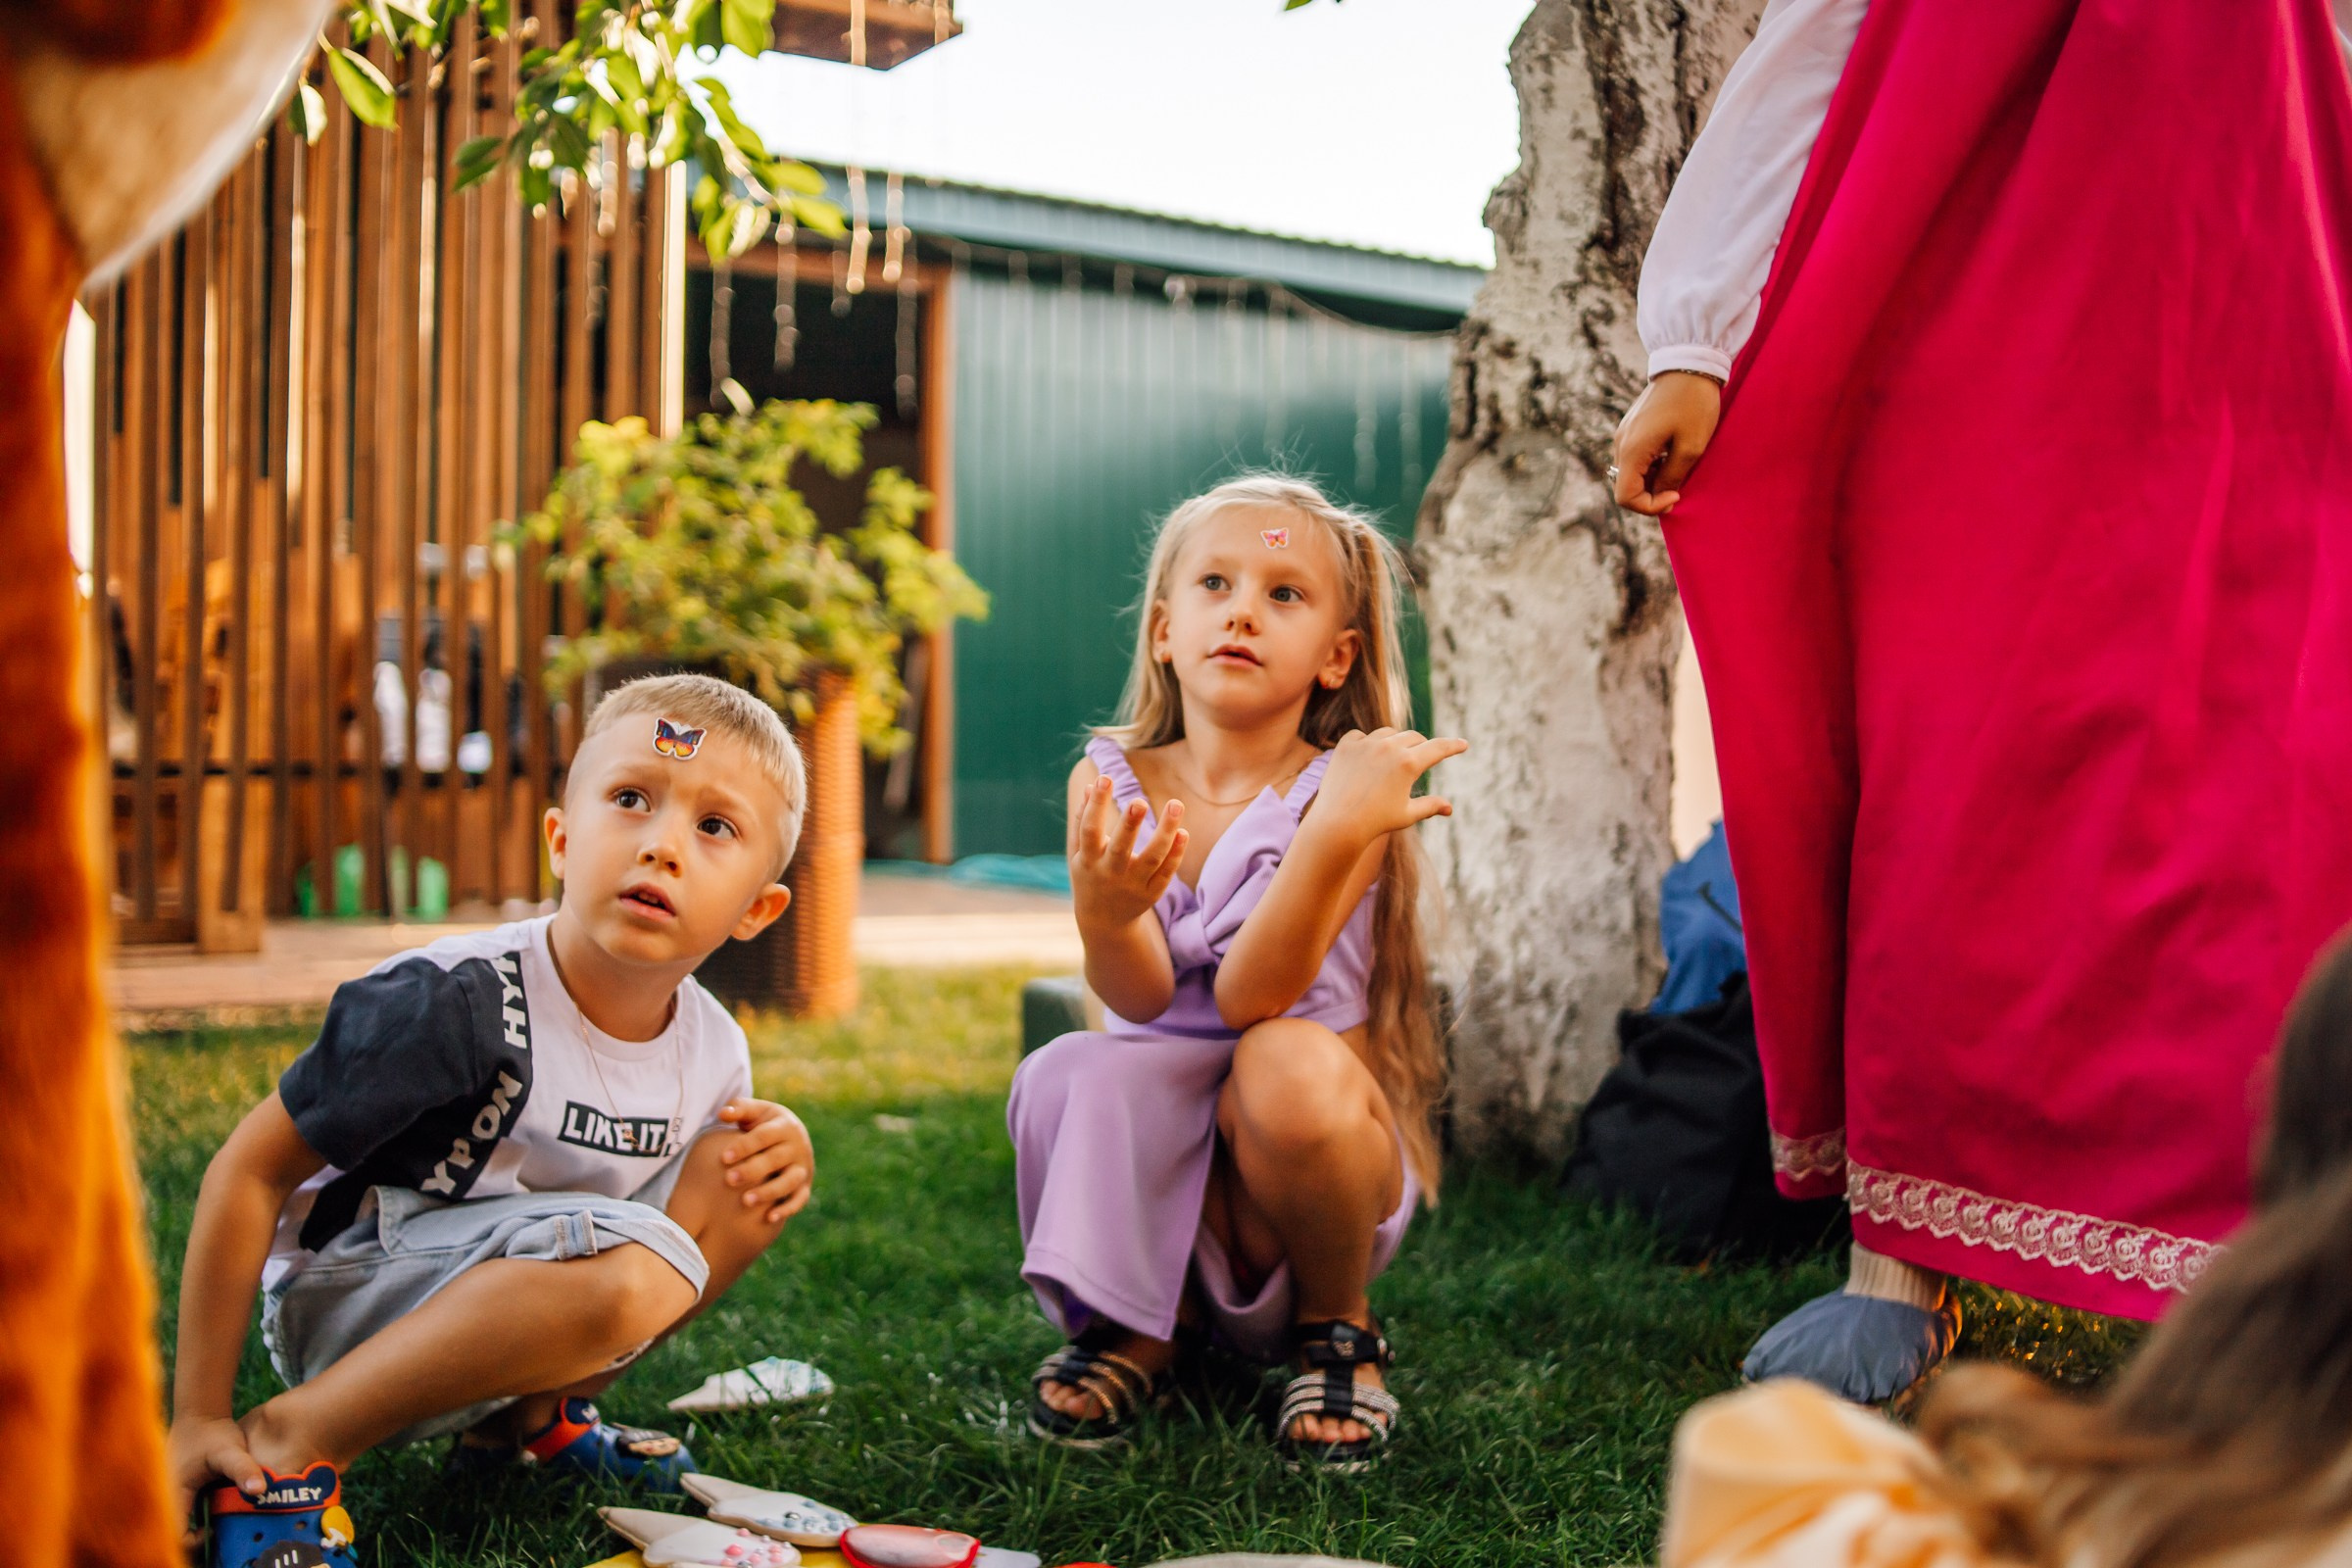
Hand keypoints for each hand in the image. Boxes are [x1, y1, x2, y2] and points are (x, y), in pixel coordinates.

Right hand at [169, 1414, 263, 1528]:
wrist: (200, 1414)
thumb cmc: (212, 1433)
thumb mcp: (229, 1450)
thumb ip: (243, 1468)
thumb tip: (260, 1490)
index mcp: (171, 1493)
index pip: (175, 1533)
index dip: (194, 1540)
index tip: (215, 1529)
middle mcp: (164, 1497)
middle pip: (175, 1531)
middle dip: (197, 1536)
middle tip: (221, 1527)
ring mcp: (166, 1495)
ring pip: (179, 1522)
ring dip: (198, 1524)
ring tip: (220, 1518)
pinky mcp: (174, 1491)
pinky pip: (182, 1512)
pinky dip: (198, 1514)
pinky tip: (217, 1507)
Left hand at [717, 1100, 813, 1223]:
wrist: (791, 1137)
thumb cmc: (762, 1124)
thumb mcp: (755, 1112)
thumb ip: (738, 1109)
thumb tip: (722, 1114)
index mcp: (785, 1126)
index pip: (764, 1136)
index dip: (744, 1146)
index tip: (723, 1158)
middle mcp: (798, 1146)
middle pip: (775, 1159)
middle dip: (753, 1170)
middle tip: (729, 1180)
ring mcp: (803, 1167)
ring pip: (789, 1181)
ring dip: (769, 1192)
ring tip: (745, 1201)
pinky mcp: (805, 1185)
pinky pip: (799, 1199)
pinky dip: (787, 1209)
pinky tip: (769, 1218)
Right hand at [1069, 776, 1187, 934]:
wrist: (1104, 922)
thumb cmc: (1090, 876)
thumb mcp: (1079, 853)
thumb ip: (1083, 820)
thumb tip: (1092, 785)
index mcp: (1088, 860)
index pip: (1090, 830)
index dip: (1096, 804)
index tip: (1105, 778)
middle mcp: (1110, 873)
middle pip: (1121, 848)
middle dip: (1130, 824)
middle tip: (1139, 801)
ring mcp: (1133, 885)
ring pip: (1152, 858)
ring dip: (1165, 832)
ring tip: (1176, 804)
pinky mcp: (1152, 893)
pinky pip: (1167, 872)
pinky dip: (1176, 853)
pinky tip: (1183, 832)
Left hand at [1312, 727, 1469, 846]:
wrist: (1338, 823)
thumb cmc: (1376, 822)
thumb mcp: (1407, 815)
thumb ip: (1429, 806)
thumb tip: (1449, 808)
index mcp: (1409, 763)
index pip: (1438, 748)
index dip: (1453, 746)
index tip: (1463, 744)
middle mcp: (1389, 748)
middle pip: (1414, 737)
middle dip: (1421, 746)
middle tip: (1422, 756)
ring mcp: (1366, 744)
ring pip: (1388, 733)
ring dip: (1395, 742)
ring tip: (1394, 756)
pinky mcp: (1345, 746)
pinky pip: (1360, 736)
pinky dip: (1366, 743)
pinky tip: (1367, 754)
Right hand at [1612, 370, 1721, 515]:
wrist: (1689, 363)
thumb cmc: (1694, 404)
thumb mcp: (1691, 446)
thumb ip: (1671, 477)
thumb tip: (1660, 495)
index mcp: (1632, 449)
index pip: (1625, 497)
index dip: (1649, 506)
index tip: (1676, 495)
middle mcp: (1621, 443)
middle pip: (1626, 486)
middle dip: (1651, 494)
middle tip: (1680, 487)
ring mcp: (1624, 434)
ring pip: (1631, 473)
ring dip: (1652, 479)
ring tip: (1678, 467)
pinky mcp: (1632, 426)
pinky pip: (1635, 457)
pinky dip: (1651, 465)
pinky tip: (1671, 453)